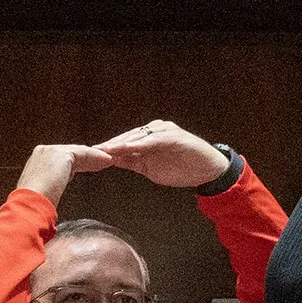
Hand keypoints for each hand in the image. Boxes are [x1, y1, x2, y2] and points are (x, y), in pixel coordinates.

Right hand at [16, 143, 112, 203]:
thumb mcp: (39, 196)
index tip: (89, 168)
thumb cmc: (32, 209)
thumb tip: (51, 198)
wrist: (28, 207)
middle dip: (88, 159)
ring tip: (109, 161)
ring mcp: (51, 151)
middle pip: (71, 153)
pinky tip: (108, 162)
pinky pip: (84, 154)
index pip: (61, 159)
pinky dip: (97, 158)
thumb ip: (46, 190)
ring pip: (79, 153)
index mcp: (36, 162)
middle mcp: (42, 152)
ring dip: (95, 158)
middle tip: (102, 163)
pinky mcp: (61, 155)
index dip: (77, 164)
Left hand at [90, 120, 227, 187]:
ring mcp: (163, 132)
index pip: (124, 142)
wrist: (208, 171)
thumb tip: (114, 161)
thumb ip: (134, 163)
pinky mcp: (173, 136)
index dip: (109, 148)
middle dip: (111, 144)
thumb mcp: (151, 169)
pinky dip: (139, 144)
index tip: (93, 155)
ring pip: (137, 136)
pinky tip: (127, 148)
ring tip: (106, 149)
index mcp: (148, 139)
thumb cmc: (182, 169)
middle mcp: (154, 132)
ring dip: (121, 142)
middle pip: (128, 137)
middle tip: (93, 151)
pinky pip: (152, 140)